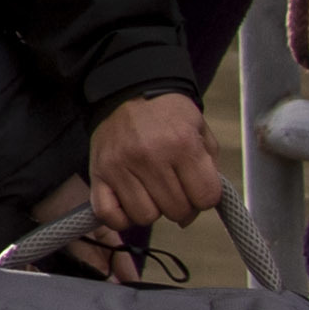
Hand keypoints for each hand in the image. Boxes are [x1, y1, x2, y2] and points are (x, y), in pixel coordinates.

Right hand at [86, 88, 233, 236]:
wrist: (127, 91)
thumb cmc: (168, 115)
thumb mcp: (201, 132)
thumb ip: (209, 172)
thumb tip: (191, 215)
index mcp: (182, 144)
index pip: (205, 198)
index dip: (204, 197)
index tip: (196, 187)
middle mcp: (151, 156)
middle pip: (177, 210)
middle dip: (180, 204)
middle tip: (173, 187)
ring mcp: (121, 165)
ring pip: (145, 216)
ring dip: (151, 210)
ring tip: (150, 191)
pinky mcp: (98, 172)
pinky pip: (108, 214)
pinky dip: (119, 218)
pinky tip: (128, 203)